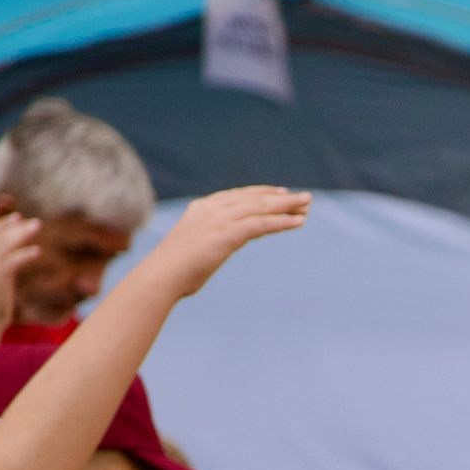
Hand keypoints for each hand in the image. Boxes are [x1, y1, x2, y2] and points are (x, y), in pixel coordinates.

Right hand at [0, 212, 40, 323]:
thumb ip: (2, 266)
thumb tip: (16, 256)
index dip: (2, 224)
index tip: (18, 218)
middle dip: (14, 225)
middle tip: (34, 221)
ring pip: (5, 243)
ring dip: (22, 233)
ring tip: (37, 227)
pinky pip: (13, 260)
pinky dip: (25, 253)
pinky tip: (37, 250)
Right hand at [139, 186, 311, 297]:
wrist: (161, 276)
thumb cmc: (174, 271)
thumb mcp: (192, 249)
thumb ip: (205, 243)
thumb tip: (211, 251)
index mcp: (201, 209)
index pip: (237, 196)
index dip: (261, 193)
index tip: (280, 193)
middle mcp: (211, 209)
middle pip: (253, 198)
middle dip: (280, 198)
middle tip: (303, 198)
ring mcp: (219, 219)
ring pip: (261, 207)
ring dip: (287, 206)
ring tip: (307, 205)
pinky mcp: (228, 234)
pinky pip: (262, 224)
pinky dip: (282, 222)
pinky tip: (299, 222)